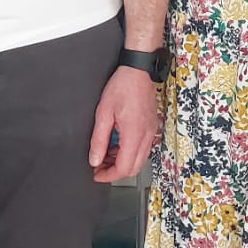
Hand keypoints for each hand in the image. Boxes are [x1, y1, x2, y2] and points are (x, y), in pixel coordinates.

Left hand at [88, 66, 159, 183]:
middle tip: (99, 165)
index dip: (109, 176)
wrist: (138, 71)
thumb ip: (98, 140)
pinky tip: (117, 143)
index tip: (97, 174)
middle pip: (134, 168)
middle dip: (115, 171)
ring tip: (106, 153)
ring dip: (122, 162)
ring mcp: (151, 132)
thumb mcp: (103, 113)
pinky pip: (143, 148)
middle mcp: (146, 136)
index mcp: (134, 134)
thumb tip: (94, 160)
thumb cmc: (122, 87)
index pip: (124, 168)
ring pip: (139, 160)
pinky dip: (129, 152)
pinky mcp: (152, 127)